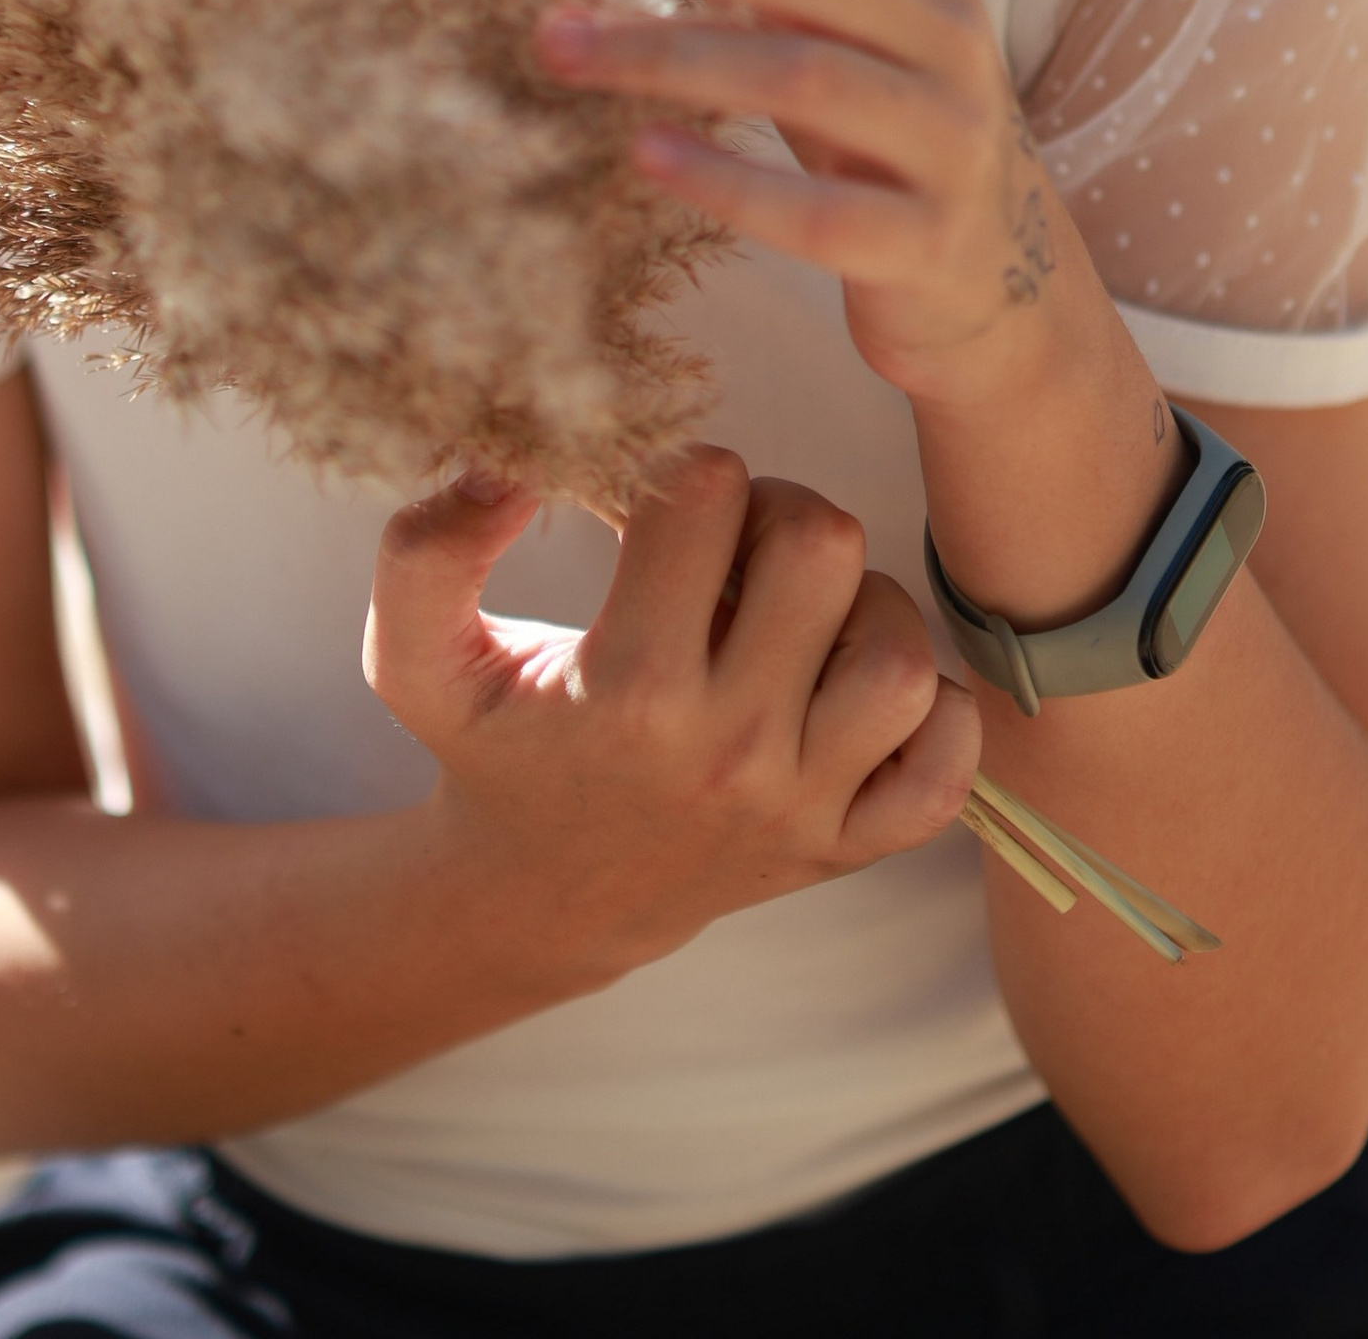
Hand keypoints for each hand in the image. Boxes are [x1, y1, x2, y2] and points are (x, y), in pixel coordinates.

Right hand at [365, 448, 975, 978]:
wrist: (540, 899)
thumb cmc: (492, 750)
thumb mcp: (416, 657)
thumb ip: (425, 551)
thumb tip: (508, 467)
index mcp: (627, 692)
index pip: (704, 496)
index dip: (680, 472)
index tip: (653, 515)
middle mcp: (727, 751)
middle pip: (823, 549)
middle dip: (776, 514)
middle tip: (730, 552)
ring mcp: (801, 807)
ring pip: (901, 649)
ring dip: (856, 606)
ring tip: (791, 618)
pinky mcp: (851, 847)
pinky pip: (950, 759)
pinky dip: (931, 713)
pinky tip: (851, 689)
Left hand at [506, 0, 1083, 408]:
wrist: (985, 264)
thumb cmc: (874, 108)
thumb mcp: (835, 6)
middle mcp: (945, 20)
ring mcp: (947, 131)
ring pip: (795, 73)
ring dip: (659, 50)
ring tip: (550, 41)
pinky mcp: (926, 239)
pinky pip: (819, 212)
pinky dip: (728, 180)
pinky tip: (643, 154)